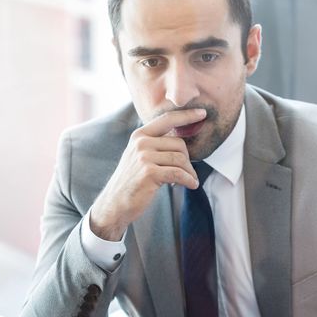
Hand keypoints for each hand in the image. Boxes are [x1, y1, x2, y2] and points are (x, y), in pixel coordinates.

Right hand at [89, 108, 205, 240]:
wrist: (115, 204)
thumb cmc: (132, 182)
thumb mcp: (139, 157)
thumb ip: (155, 145)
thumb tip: (182, 141)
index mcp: (139, 135)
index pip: (167, 119)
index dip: (186, 115)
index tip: (202, 113)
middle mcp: (141, 143)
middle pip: (179, 143)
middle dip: (188, 160)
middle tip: (188, 173)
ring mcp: (144, 157)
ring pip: (180, 159)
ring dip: (190, 172)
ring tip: (190, 181)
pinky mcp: (149, 172)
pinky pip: (178, 173)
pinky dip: (188, 180)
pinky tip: (191, 185)